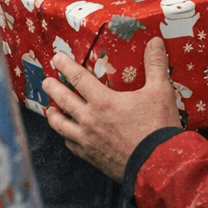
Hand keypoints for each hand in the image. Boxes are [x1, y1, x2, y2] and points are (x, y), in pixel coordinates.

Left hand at [44, 37, 181, 181]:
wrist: (158, 165)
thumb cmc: (157, 128)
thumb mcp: (160, 92)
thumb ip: (155, 65)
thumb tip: (155, 42)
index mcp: (103, 102)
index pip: (77, 78)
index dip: (65, 66)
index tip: (57, 58)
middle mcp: (90, 120)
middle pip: (63, 100)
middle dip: (52, 88)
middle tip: (46, 82)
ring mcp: (88, 140)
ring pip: (61, 125)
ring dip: (53, 116)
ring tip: (50, 110)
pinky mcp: (91, 157)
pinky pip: (71, 145)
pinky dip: (67, 138)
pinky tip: (68, 136)